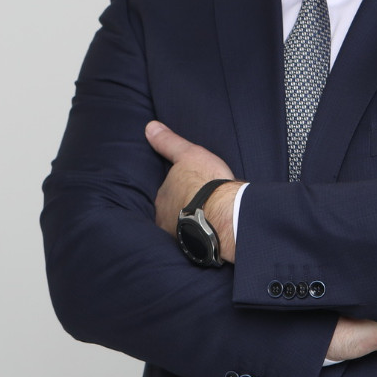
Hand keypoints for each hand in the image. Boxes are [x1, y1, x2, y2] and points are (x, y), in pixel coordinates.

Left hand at [145, 121, 241, 261]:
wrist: (225, 213)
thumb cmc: (206, 182)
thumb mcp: (188, 154)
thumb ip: (169, 142)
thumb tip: (150, 128)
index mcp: (162, 199)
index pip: (166, 194)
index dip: (177, 191)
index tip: (187, 190)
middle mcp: (165, 220)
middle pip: (171, 213)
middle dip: (181, 210)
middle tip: (198, 205)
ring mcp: (179, 236)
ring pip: (182, 228)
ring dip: (192, 224)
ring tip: (207, 220)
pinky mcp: (196, 248)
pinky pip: (197, 241)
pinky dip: (203, 237)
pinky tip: (212, 234)